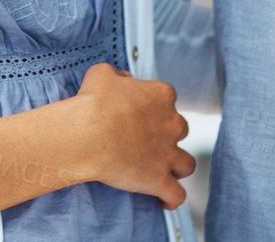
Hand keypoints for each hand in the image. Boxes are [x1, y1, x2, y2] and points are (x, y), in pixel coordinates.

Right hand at [71, 61, 194, 208]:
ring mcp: (168, 154)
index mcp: (161, 95)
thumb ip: (119, 75)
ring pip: (186, 164)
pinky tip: (163, 200)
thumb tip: (124, 79)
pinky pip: (177, 195)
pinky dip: (171, 198)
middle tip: (145, 141)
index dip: (153, 107)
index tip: (138, 113)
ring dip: (177, 166)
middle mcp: (172, 124)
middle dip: (167, 135)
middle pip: (180, 130)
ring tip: (162, 170)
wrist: (88, 134)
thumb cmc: (93, 102)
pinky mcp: (160, 180)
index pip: (166, 98)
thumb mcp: (102, 74)